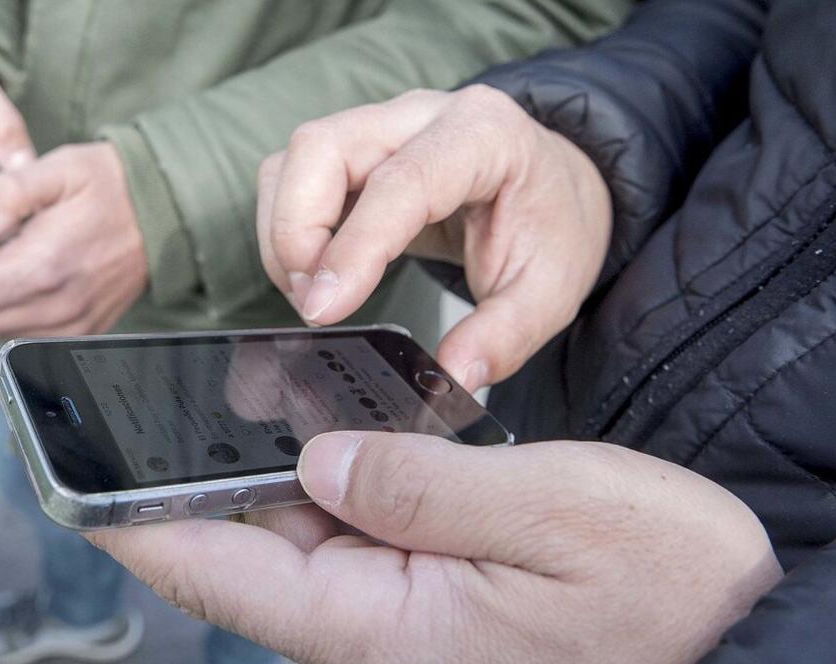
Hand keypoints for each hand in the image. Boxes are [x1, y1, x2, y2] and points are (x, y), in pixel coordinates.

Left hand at [0, 142, 147, 342]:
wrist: (170, 211)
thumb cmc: (111, 185)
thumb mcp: (55, 169)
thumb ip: (2, 198)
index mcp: (41, 266)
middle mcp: (55, 306)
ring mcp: (70, 325)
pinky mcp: (81, 331)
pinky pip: (22, 334)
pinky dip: (6, 312)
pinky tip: (17, 277)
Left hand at [90, 433, 781, 663]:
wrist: (728, 622)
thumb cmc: (660, 584)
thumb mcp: (553, 515)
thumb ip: (423, 486)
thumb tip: (318, 459)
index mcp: (379, 625)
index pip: (220, 570)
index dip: (134, 523)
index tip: (67, 478)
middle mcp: (367, 623)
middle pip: (235, 551)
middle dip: (173, 484)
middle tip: (115, 415)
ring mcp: (391, 606)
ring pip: (283, 534)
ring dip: (240, 472)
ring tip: (195, 405)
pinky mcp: (418, 582)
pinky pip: (338, 527)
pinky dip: (308, 476)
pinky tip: (298, 428)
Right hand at [258, 86, 611, 391]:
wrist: (552, 187)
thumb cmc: (549, 225)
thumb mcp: (550, 289)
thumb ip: (504, 335)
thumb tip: (452, 376)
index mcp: (484, 134)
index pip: (402, 180)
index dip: (355, 246)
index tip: (325, 309)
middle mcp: (421, 115)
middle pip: (321, 147)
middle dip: (296, 231)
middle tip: (315, 304)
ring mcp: (378, 127)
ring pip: (293, 161)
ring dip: (284, 235)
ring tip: (316, 296)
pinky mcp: (350, 151)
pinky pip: (290, 177)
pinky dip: (285, 231)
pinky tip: (317, 275)